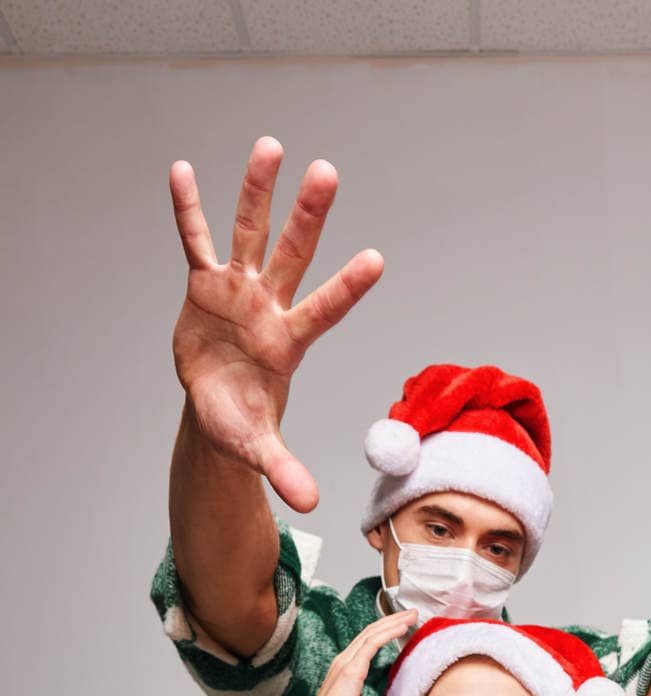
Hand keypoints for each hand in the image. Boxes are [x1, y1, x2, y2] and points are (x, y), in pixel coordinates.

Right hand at [169, 135, 383, 512]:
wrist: (216, 408)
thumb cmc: (242, 424)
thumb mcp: (259, 449)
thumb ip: (285, 469)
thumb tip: (310, 504)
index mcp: (287, 343)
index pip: (324, 309)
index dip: (348, 287)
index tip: (378, 259)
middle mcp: (268, 307)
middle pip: (292, 254)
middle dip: (308, 216)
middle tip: (328, 171)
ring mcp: (237, 292)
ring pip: (250, 233)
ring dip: (257, 192)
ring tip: (272, 145)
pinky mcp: (204, 286)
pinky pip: (194, 241)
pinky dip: (188, 210)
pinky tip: (181, 171)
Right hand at [285, 611, 417, 695]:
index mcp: (343, 669)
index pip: (365, 642)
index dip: (383, 631)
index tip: (401, 626)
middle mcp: (343, 661)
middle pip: (370, 632)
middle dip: (391, 620)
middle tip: (411, 613)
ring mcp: (346, 663)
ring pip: (372, 633)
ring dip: (394, 621)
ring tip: (412, 615)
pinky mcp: (352, 669)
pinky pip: (372, 643)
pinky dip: (388, 632)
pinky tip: (402, 627)